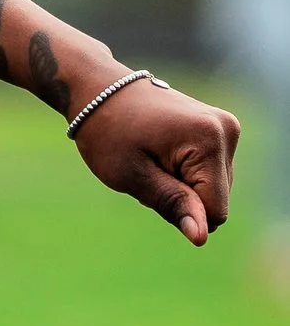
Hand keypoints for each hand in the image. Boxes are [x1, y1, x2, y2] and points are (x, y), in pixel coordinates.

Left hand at [73, 77, 238, 243]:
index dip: (181, 211)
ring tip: (151, 160)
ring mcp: (225, 127)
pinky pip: (209, 173)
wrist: (99, 89)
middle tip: (146, 170)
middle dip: (180, 196)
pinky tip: (159, 155)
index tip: (150, 185)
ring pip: (213, 188)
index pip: (215, 209)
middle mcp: (227, 130)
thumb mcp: (132, 175)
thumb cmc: (107, 131)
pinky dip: (183, 174)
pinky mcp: (218, 129)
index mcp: (209, 140)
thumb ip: (172, 205)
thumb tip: (201, 237)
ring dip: (180, 186)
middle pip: (215, 199)